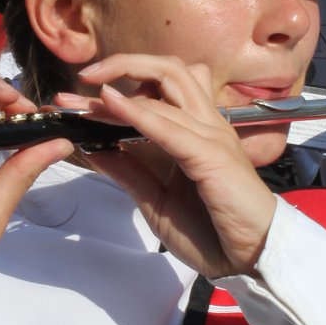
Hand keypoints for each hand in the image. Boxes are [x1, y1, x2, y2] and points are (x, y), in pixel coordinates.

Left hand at [75, 55, 276, 278]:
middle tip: (83, 78)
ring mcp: (211, 135)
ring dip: (122, 87)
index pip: (158, 91)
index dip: (118, 85)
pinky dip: (137, 112)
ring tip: (83, 99)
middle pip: (170, 70)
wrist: (250, 260)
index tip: (76, 97)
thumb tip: (93, 149)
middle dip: (124, 64)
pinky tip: (110, 104)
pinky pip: (170, 126)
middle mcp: (206, 124)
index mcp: (196, 131)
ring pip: (169, 85)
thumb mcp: (156, 201)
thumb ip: (129, 172)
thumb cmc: (212, 232)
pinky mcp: (211, 154)